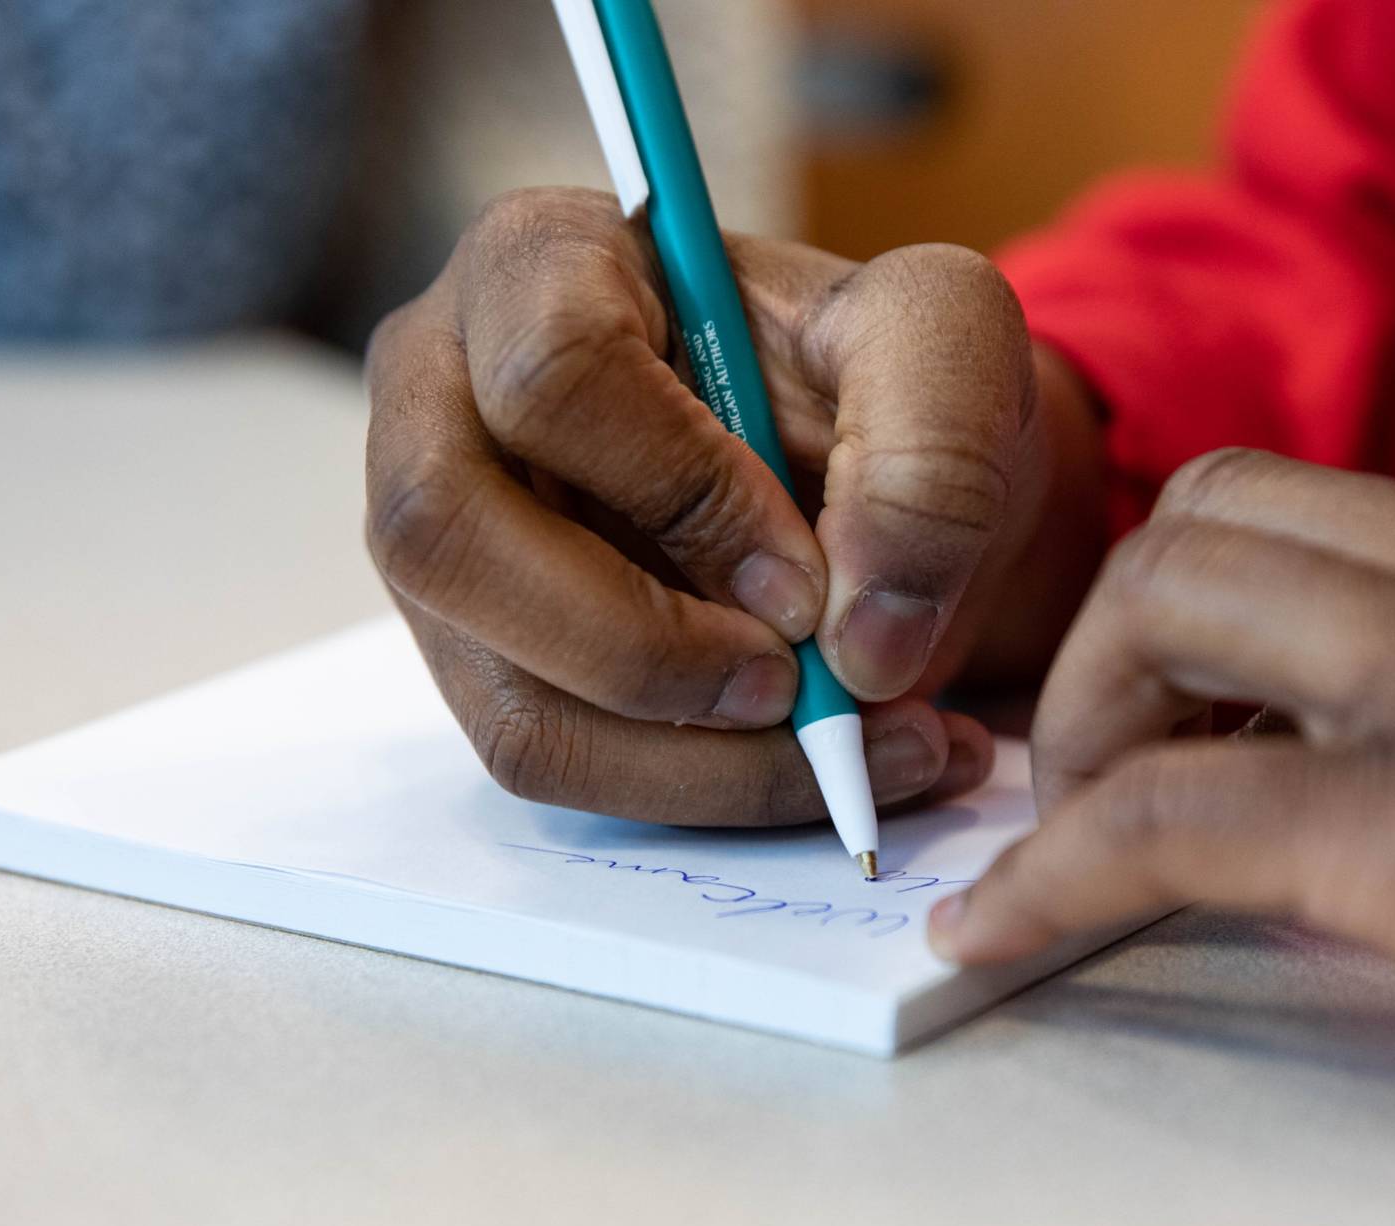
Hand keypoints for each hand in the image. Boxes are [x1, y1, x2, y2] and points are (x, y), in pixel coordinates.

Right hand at [364, 187, 1055, 823]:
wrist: (883, 471)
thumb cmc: (885, 381)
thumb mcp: (951, 346)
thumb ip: (929, 448)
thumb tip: (857, 637)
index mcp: (539, 264)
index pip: (552, 375)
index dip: (685, 494)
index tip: (809, 574)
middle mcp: (443, 397)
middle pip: (451, 543)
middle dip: (649, 654)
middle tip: (803, 692)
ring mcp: (447, 543)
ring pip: (506, 696)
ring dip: (699, 761)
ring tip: (861, 748)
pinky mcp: (487, 655)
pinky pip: (555, 762)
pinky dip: (705, 793)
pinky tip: (828, 765)